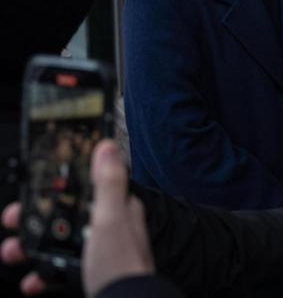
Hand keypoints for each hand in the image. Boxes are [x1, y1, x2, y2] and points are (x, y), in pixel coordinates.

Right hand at [1, 140, 154, 296]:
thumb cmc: (121, 263)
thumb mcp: (111, 218)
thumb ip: (108, 183)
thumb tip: (107, 146)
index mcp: (118, 209)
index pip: (85, 189)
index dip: (56, 188)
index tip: (30, 192)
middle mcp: (110, 229)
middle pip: (66, 217)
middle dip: (35, 221)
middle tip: (13, 225)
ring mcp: (99, 252)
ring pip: (59, 244)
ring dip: (32, 249)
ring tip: (14, 253)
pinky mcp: (91, 274)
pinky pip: (60, 271)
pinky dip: (42, 275)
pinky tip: (33, 282)